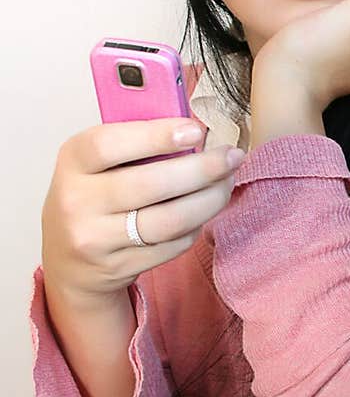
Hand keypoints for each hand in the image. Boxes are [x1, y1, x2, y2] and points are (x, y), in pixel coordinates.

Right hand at [40, 119, 246, 304]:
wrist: (70, 260)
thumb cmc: (94, 196)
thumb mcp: (98, 162)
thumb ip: (136, 142)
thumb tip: (195, 130)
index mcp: (73, 161)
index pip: (109, 144)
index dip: (157, 135)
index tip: (196, 130)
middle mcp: (77, 201)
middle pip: (150, 185)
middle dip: (202, 169)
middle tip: (231, 157)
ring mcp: (96, 239)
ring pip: (169, 220)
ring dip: (209, 200)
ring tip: (226, 182)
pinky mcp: (118, 267)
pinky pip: (172, 245)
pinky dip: (196, 226)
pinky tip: (204, 210)